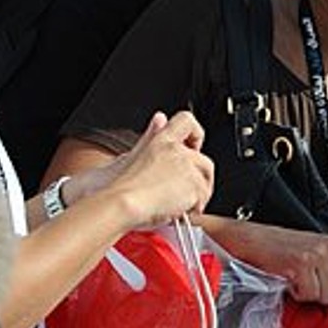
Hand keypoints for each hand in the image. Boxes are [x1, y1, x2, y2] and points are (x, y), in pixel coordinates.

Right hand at [96, 111, 213, 227]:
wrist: (121, 204)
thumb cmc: (123, 187)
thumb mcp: (134, 155)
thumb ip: (151, 136)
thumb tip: (161, 117)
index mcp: (161, 141)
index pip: (186, 121)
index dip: (195, 133)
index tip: (192, 148)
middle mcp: (176, 151)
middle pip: (205, 161)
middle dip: (197, 180)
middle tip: (180, 191)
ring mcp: (187, 168)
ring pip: (206, 183)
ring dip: (196, 196)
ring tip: (176, 204)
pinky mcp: (194, 185)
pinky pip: (204, 198)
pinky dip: (194, 208)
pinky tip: (177, 210)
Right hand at [213, 220, 327, 327]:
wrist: (252, 239)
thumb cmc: (283, 251)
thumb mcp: (318, 255)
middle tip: (312, 287)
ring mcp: (319, 255)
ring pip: (327, 297)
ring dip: (310, 295)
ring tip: (298, 280)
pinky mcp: (302, 264)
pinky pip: (309, 295)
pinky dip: (297, 294)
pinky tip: (289, 280)